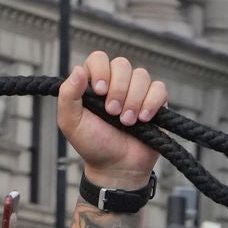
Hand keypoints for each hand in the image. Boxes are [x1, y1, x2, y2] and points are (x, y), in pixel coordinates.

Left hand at [57, 54, 168, 193]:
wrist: (117, 168)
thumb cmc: (93, 146)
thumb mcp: (71, 122)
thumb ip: (68, 95)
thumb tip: (78, 69)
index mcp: (95, 83)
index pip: (99, 59)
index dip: (101, 71)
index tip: (99, 91)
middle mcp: (116, 83)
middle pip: (122, 64)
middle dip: (118, 90)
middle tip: (112, 113)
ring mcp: (137, 92)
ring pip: (142, 75)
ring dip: (134, 100)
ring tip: (127, 122)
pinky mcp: (156, 103)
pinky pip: (159, 89)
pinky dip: (151, 103)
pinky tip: (144, 120)